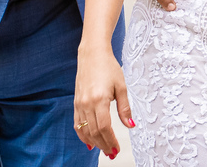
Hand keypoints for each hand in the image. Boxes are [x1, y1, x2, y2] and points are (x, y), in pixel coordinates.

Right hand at [73, 43, 133, 158]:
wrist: (92, 54)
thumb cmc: (108, 67)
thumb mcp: (121, 86)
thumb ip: (125, 108)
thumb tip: (131, 125)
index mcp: (99, 99)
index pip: (104, 127)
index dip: (110, 140)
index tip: (117, 149)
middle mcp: (86, 104)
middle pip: (94, 132)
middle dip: (104, 145)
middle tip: (113, 153)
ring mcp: (79, 104)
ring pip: (84, 130)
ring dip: (94, 142)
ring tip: (104, 150)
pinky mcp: (75, 103)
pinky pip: (77, 124)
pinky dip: (83, 135)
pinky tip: (90, 142)